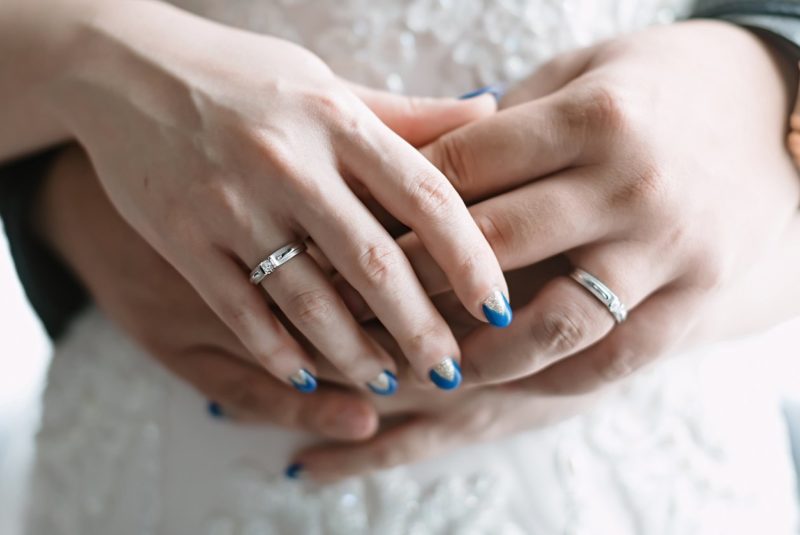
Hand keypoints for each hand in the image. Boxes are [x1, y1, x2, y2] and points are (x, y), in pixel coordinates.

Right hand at [47, 0, 508, 393]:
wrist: (122, 70)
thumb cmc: (241, 76)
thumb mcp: (326, 83)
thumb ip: (406, 112)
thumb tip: (487, 113)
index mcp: (336, 120)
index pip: (425, 195)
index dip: (472, 257)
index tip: (496, 305)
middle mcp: (289, 163)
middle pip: (373, 261)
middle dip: (420, 327)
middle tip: (449, 371)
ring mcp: (232, 203)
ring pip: (308, 299)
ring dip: (354, 352)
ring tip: (387, 381)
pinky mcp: (184, 237)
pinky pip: (242, 310)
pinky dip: (278, 352)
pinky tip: (307, 378)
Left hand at [292, 21, 799, 479]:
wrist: (786, 127)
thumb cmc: (664, 93)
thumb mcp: (589, 76)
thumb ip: (510, 124)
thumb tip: (415, 163)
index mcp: (595, 118)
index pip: (468, 166)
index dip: (399, 199)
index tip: (350, 228)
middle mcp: (631, 188)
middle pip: (493, 244)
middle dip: (410, 278)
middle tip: (348, 303)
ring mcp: (668, 252)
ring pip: (549, 322)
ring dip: (474, 352)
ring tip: (418, 364)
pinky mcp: (694, 305)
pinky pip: (609, 360)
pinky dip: (546, 379)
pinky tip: (497, 382)